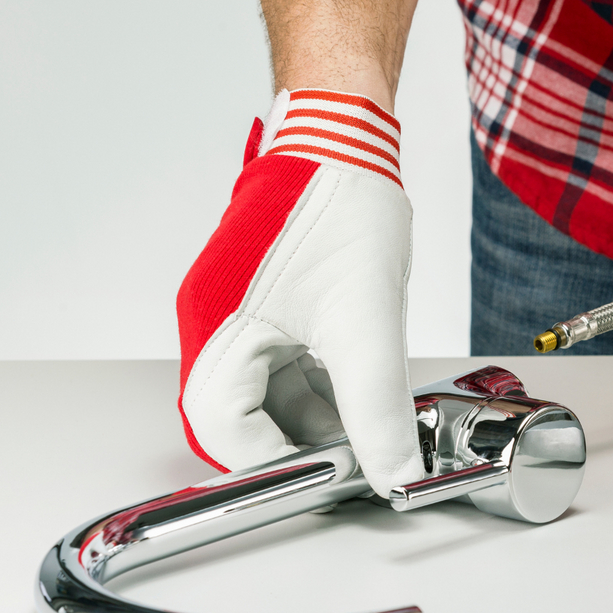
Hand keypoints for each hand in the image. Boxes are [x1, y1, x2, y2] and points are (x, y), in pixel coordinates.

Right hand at [177, 89, 424, 495]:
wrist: (345, 137)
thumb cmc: (337, 203)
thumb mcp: (367, 322)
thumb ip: (378, 407)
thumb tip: (395, 470)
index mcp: (217, 328)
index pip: (223, 428)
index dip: (276, 462)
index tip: (334, 475)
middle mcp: (216, 323)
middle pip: (242, 417)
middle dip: (300, 442)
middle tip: (357, 456)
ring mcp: (241, 313)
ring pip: (270, 394)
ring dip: (318, 417)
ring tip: (371, 426)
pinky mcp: (270, 303)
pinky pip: (287, 364)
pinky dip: (323, 387)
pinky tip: (363, 391)